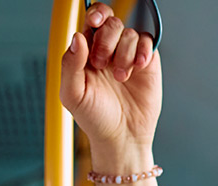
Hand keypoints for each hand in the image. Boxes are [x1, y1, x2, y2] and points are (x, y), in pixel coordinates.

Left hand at [60, 2, 161, 175]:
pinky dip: (142, 51)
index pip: (90, 22)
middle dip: (106, 39)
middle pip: (110, 22)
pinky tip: (137, 67)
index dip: (94, 15)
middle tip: (102, 63)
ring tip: (120, 77)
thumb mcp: (73, 94)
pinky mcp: (146, 62)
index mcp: (85, 53)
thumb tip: (77, 37)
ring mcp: (127, 54)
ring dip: (124, 53)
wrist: (121, 137)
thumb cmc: (94, 118)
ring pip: (129, 32)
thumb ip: (70, 64)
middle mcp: (107, 50)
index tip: (94, 22)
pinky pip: (147, 41)